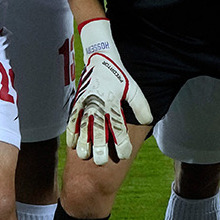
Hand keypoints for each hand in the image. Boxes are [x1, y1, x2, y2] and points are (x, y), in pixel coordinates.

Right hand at [66, 19, 151, 164]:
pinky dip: (71, 132)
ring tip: (85, 156)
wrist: (100, 57)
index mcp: (113, 102)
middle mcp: (98, 104)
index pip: (118, 125)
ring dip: (84, 142)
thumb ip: (141, 105)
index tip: (124, 154)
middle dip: (100, 146)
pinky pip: (73, 119)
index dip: (121, 141)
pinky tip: (72, 144)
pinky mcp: (78, 102)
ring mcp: (86, 103)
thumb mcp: (134, 88)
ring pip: (84, 126)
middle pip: (98, 129)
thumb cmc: (119, 75)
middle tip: (101, 161)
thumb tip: (148, 121)